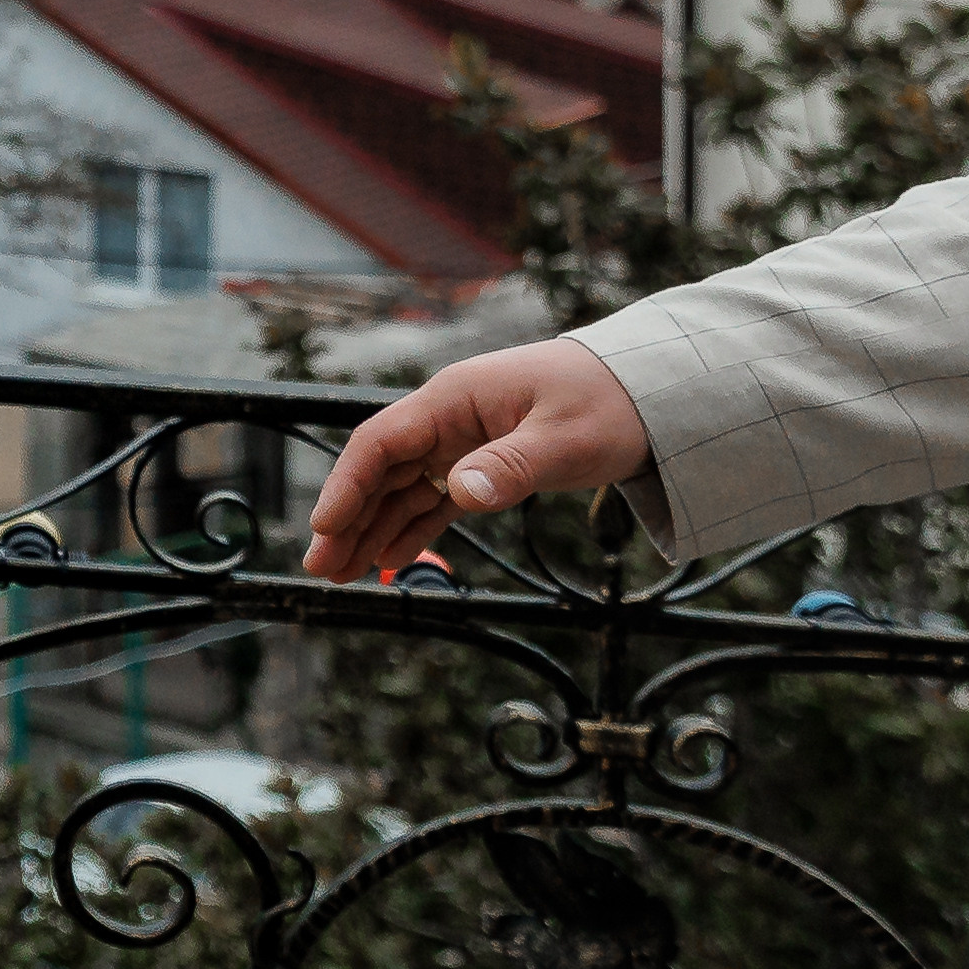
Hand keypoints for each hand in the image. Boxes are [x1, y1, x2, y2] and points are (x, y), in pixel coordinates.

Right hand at [304, 338, 650, 581]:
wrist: (648, 392)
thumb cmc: (609, 403)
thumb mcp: (565, 438)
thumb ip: (511, 465)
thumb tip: (460, 492)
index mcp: (456, 399)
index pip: (382, 441)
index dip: (347, 484)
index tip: (325, 527)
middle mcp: (448, 419)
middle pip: (381, 470)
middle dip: (348, 519)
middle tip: (320, 569)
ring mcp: (461, 443)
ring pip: (400, 489)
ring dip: (370, 530)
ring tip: (341, 576)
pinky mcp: (480, 465)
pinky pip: (432, 500)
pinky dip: (409, 528)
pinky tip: (386, 559)